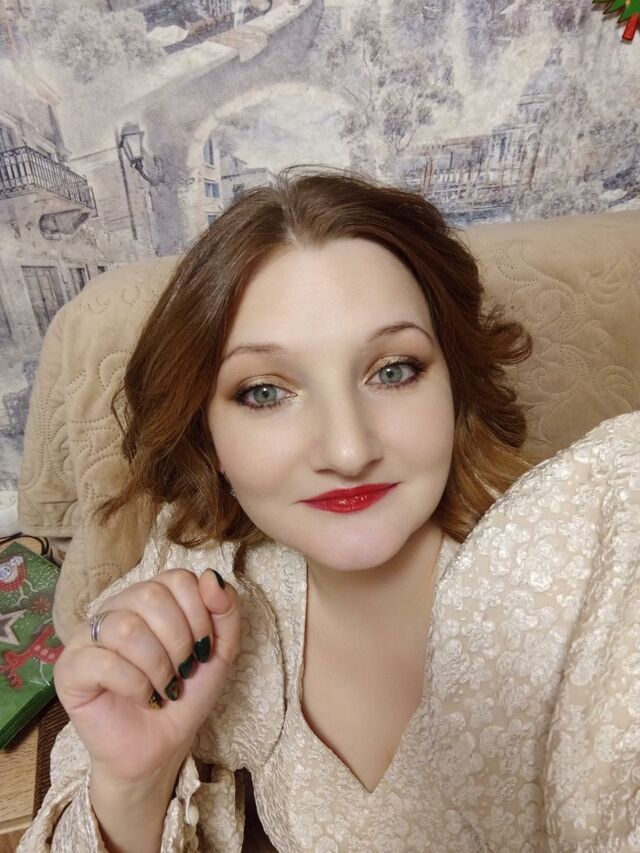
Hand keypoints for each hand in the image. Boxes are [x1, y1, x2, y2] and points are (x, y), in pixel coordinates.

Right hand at [54, 568, 240, 785]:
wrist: (162, 746)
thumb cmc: (187, 694)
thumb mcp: (221, 650)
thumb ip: (225, 610)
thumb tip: (210, 577)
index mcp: (150, 598)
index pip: (177, 578)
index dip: (199, 613)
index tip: (203, 648)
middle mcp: (117, 608)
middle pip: (151, 595)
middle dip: (179, 639)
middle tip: (183, 670)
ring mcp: (89, 636)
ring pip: (126, 627)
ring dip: (158, 665)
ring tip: (164, 686)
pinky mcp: (70, 668)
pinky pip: (104, 662)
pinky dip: (136, 685)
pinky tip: (144, 698)